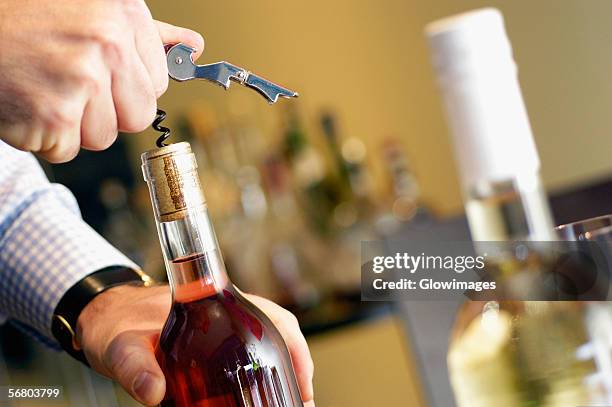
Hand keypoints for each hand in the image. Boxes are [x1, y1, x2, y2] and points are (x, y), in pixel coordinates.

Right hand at [0, 0, 203, 162]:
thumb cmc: (24, 14)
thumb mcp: (93, 9)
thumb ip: (147, 33)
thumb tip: (193, 47)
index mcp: (123, 16)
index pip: (157, 83)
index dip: (126, 85)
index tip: (99, 71)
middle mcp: (107, 47)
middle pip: (137, 117)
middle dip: (107, 110)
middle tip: (69, 82)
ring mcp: (80, 82)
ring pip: (103, 137)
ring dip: (73, 124)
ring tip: (44, 86)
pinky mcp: (52, 117)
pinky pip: (65, 149)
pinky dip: (43, 136)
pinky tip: (27, 101)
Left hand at [76, 285, 314, 405]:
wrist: (103, 316)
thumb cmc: (115, 325)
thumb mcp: (122, 347)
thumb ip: (134, 368)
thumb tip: (154, 394)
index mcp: (215, 304)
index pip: (273, 317)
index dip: (295, 347)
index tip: (303, 381)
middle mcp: (226, 314)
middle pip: (279, 334)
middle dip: (296, 368)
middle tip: (302, 402)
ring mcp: (221, 330)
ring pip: (266, 346)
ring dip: (281, 374)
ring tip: (287, 403)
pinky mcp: (211, 347)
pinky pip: (246, 358)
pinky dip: (259, 377)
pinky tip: (255, 398)